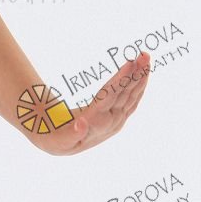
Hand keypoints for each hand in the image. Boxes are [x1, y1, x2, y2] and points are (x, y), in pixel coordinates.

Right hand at [34, 51, 151, 155]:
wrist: (58, 146)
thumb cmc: (55, 139)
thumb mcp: (59, 141)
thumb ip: (71, 134)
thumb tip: (81, 124)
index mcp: (96, 123)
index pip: (111, 97)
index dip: (121, 80)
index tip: (130, 64)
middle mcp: (110, 121)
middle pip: (125, 94)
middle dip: (136, 74)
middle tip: (145, 54)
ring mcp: (115, 119)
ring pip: (130, 96)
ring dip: (139, 77)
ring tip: (145, 58)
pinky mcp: (115, 116)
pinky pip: (129, 99)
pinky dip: (136, 85)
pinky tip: (141, 74)